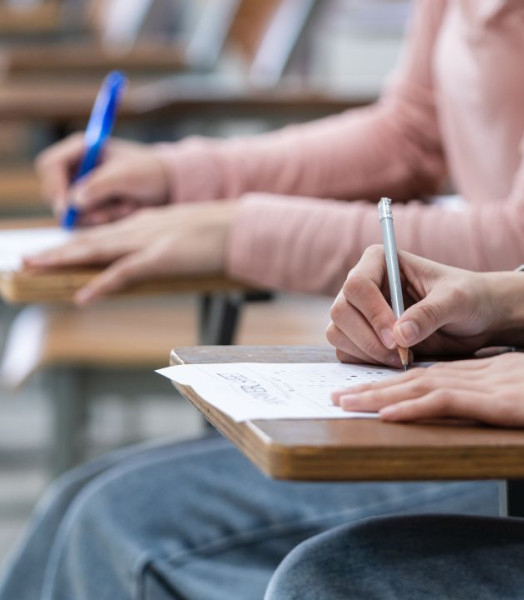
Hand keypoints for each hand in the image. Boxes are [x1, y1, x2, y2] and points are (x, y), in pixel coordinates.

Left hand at [23, 202, 236, 304]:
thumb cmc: (224, 233)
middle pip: (91, 239)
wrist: (243, 227)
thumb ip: (171, 243)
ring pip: (97, 250)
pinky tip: (82, 296)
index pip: (105, 233)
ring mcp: (150, 241)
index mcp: (149, 222)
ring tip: (35, 268)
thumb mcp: (190, 235)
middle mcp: (141, 227)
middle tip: (28, 259)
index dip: (77, 243)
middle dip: (57, 250)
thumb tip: (165, 257)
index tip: (56, 251)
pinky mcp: (161, 258)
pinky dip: (101, 285)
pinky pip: (124, 273)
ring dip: (63, 260)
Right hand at [36, 133, 169, 225]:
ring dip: (99, 215)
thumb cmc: (149, 171)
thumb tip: (74, 202)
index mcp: (81, 149)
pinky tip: (127, 211)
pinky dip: (107, 220)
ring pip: (71, 211)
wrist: (169, 185)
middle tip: (105, 215)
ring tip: (127, 207)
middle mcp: (77, 168)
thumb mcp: (126, 175)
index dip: (55, 186)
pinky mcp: (91, 206)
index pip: (50, 165)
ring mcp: (82, 188)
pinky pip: (86, 221)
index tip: (67, 206)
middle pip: (55, 193)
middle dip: (80, 208)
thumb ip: (99, 185)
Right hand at [327, 245, 523, 367]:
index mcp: (380, 260)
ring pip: (338, 333)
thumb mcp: (456, 300)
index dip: (373, 314)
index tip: (398, 338)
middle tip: (400, 355)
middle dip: (368, 338)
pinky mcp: (363, 336)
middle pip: (341, 311)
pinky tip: (396, 361)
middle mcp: (364, 284)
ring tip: (403, 358)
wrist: (477, 319)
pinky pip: (347, 352)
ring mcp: (360, 311)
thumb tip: (400, 335)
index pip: (357, 284)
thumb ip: (429, 314)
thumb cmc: (468, 297)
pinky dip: (366, 362)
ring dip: (366, 352)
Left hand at [333, 348, 523, 433]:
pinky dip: (411, 406)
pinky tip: (386, 412)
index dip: (399, 380)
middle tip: (340, 392)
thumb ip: (518, 393)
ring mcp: (489, 383)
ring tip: (345, 401)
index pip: (436, 372)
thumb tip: (501, 402)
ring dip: (379, 395)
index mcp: (492, 369)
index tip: (371, 387)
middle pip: (418, 376)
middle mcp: (483, 371)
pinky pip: (445, 402)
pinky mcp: (499, 400)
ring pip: (421, 386)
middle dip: (375, 385)